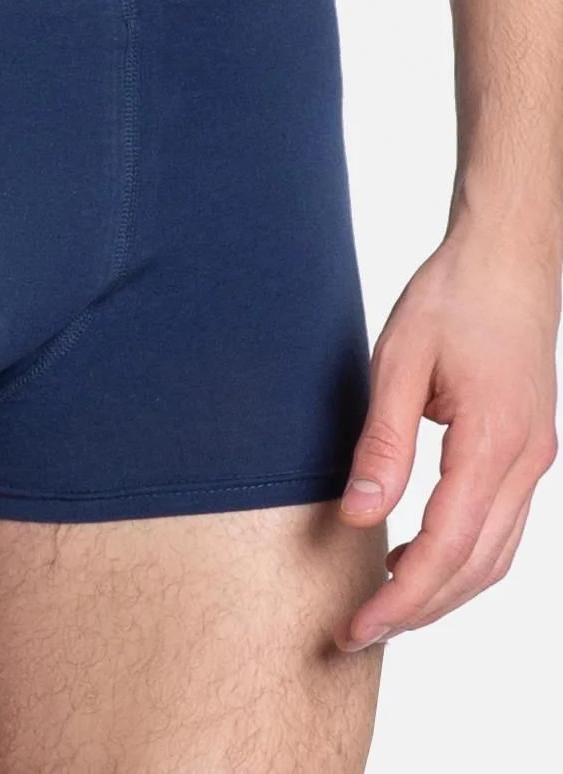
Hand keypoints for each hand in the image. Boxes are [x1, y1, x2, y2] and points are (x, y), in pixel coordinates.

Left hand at [334, 223, 559, 650]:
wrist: (508, 258)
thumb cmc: (452, 299)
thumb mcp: (398, 363)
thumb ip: (382, 443)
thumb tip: (358, 515)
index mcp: (494, 442)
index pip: (446, 547)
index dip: (400, 597)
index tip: (356, 626)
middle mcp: (526, 462)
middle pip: (476, 566)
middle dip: (417, 609)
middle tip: (356, 633)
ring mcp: (535, 459)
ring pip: (496, 555)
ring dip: (442, 591)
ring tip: (383, 609)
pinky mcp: (528, 451)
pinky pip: (501, 527)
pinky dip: (462, 558)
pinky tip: (416, 557)